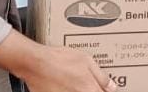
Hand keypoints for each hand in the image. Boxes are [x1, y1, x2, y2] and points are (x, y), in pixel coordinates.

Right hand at [0, 30, 116, 91]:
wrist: (35, 63)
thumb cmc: (58, 59)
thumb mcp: (85, 60)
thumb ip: (101, 75)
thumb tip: (112, 86)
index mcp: (90, 89)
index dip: (106, 90)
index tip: (106, 88)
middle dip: (93, 88)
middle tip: (83, 80)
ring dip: (80, 88)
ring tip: (73, 79)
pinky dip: (68, 89)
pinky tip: (65, 82)